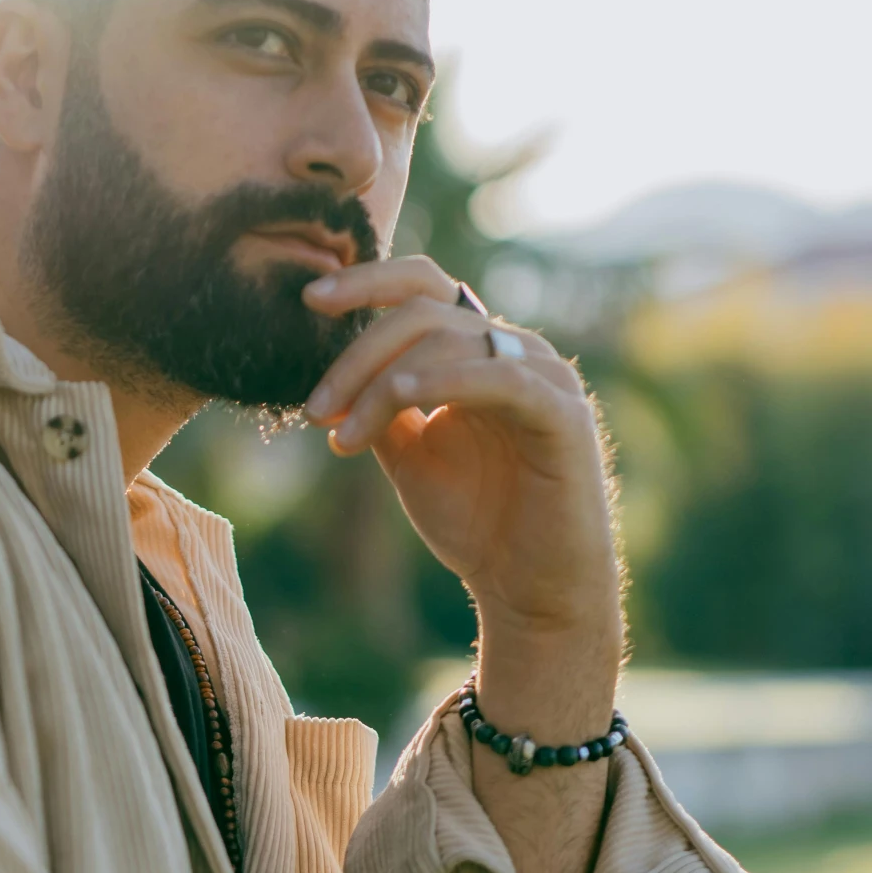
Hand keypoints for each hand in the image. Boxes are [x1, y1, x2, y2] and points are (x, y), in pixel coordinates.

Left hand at [301, 257, 621, 657]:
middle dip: (357, 355)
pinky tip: (399, 398)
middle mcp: (514, 351)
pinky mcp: (563, 415)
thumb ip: (379, 408)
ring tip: (343, 434)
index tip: (310, 300)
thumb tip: (330, 378)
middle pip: (424, 311)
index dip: (367, 282)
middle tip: (316, 409)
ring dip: (382, 382)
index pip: (422, 287)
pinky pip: (499, 377)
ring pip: (451, 338)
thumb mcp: (409, 455)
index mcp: (477, 353)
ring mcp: (544, 377)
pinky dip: (443, 380)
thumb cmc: (477, 521)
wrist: (528, 590)